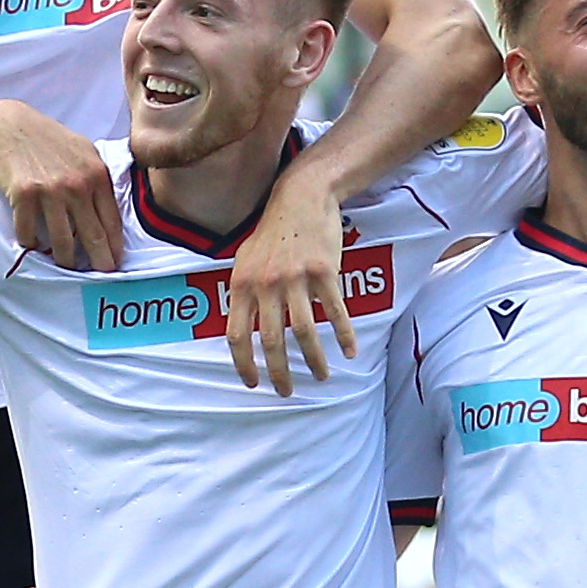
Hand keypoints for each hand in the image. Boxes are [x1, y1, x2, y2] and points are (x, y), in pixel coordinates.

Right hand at [0, 105, 118, 270]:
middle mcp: (77, 185)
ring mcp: (50, 191)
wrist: (7, 126)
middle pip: (92, 237)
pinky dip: (31, 243)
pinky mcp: (23, 195)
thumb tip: (109, 212)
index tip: (115, 263)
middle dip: (98, 263)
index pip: (112, 221)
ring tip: (64, 265)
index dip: (114, 247)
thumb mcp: (83, 152)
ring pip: (61, 243)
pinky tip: (32, 244)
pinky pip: (30, 234)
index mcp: (96, 175)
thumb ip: (98, 179)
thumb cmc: (47, 140)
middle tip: (99, 277)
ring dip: (63, 260)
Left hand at [222, 190, 356, 396]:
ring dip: (313, 359)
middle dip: (280, 372)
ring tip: (321, 376)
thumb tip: (238, 326)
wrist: (302, 196)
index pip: (237, 335)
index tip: (253, 384)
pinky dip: (343, 335)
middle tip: (287, 391)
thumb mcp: (245, 258)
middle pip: (271, 340)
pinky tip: (349, 351)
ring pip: (303, 331)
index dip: (244, 364)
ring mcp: (295, 277)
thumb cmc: (273, 229)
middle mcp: (266, 283)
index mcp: (242, 284)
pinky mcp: (324, 271)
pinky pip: (334, 312)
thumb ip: (242, 292)